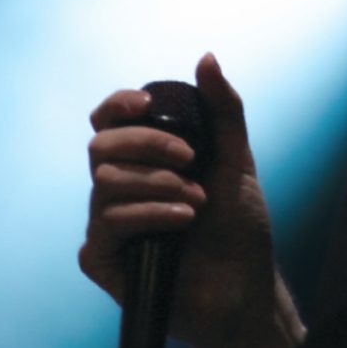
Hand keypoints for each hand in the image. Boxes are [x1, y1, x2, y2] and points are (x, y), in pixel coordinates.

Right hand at [80, 54, 303, 347]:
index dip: (117, 105)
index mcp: (143, 160)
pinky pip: (108, 224)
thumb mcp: (236, 162)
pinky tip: (182, 221)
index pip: (108, 121)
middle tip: (190, 160)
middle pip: (100, 147)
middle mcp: (119, 188)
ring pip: (106, 184)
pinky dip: (148, 215)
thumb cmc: (239, 228)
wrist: (245, 288)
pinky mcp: (102, 260)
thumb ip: (222, 112)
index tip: (147, 105)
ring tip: (197, 202)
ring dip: (158, 185)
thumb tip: (206, 58)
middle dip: (147, 144)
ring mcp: (107, 224)